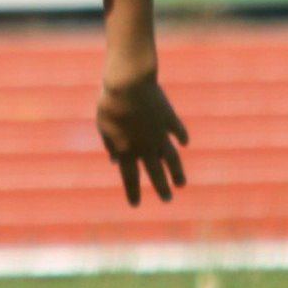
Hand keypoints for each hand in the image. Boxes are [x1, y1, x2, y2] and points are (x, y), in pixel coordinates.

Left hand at [96, 72, 188, 206]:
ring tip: (181, 184)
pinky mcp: (169, 118)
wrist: (129, 83)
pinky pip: (177, 131)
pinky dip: (181, 138)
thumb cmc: (110, 104)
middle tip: (166, 200)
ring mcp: (159, 133)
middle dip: (160, 187)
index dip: (132, 191)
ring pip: (171, 158)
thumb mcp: (104, 126)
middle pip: (154, 172)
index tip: (135, 205)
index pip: (129, 177)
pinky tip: (183, 144)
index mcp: (126, 149)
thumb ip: (110, 145)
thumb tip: (115, 162)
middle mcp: (145, 145)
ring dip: (176, 172)